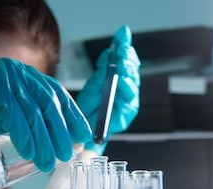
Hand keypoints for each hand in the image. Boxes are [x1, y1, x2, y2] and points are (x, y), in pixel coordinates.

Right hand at [0, 58, 90, 171]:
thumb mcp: (9, 116)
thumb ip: (30, 122)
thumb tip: (58, 142)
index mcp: (27, 77)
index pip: (58, 95)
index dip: (74, 117)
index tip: (84, 137)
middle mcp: (19, 72)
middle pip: (48, 103)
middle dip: (59, 132)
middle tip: (64, 156)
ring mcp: (3, 75)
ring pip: (32, 110)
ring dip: (42, 139)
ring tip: (46, 161)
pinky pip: (12, 112)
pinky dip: (23, 133)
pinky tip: (28, 150)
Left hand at [77, 25, 140, 154]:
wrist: (79, 131)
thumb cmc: (87, 108)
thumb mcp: (93, 83)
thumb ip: (103, 69)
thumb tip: (109, 52)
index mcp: (120, 80)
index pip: (126, 60)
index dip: (125, 46)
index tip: (123, 33)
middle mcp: (126, 90)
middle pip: (132, 70)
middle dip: (127, 57)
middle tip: (122, 47)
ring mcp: (127, 103)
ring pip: (133, 83)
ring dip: (127, 71)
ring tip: (121, 62)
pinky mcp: (125, 116)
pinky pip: (128, 101)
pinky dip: (125, 89)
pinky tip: (121, 80)